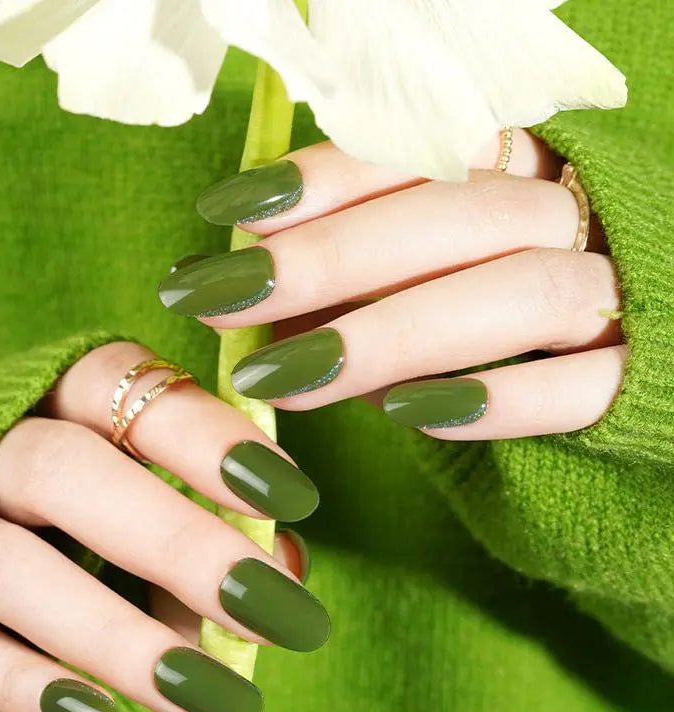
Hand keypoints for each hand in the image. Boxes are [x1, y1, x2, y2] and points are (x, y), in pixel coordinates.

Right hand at [0, 342, 327, 711]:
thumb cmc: (81, 514)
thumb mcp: (148, 495)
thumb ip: (214, 521)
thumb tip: (285, 564)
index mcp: (55, 399)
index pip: (121, 383)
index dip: (204, 434)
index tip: (288, 494)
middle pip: (63, 470)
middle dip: (174, 540)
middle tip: (271, 605)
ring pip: (7, 565)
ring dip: (117, 635)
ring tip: (215, 696)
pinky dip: (29, 685)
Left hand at [160, 130, 624, 438]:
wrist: (615, 372)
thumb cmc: (493, 311)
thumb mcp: (422, 272)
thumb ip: (352, 270)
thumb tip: (242, 274)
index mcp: (526, 170)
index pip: (426, 152)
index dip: (324, 177)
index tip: (228, 212)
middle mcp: (579, 216)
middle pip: (462, 218)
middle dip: (331, 258)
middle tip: (224, 296)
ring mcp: (625, 293)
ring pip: (523, 295)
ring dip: (391, 335)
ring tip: (286, 376)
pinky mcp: (645, 381)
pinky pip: (584, 386)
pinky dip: (497, 398)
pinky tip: (406, 414)